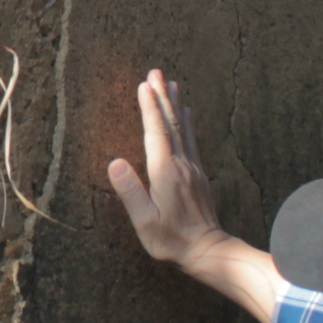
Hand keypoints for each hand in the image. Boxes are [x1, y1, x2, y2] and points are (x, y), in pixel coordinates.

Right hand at [107, 69, 226, 271]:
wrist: (208, 251)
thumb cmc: (171, 240)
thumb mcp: (144, 220)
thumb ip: (130, 191)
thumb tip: (114, 163)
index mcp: (165, 172)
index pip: (155, 132)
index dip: (149, 107)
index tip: (144, 85)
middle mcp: (181, 164)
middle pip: (170, 123)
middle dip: (163, 96)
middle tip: (157, 71)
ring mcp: (192, 168)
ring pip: (182, 128)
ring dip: (175, 104)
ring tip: (172, 83)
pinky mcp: (198, 175)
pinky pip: (191, 140)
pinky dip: (186, 122)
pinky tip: (186, 114)